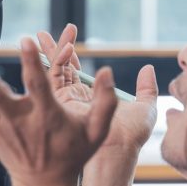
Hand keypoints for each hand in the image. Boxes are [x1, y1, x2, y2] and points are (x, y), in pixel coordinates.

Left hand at [0, 36, 118, 185]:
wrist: (43, 185)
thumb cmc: (73, 154)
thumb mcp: (97, 132)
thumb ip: (106, 102)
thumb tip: (108, 71)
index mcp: (46, 118)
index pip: (37, 87)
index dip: (31, 63)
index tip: (25, 39)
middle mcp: (19, 122)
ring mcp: (0, 126)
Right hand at [34, 26, 158, 185]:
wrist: (117, 152)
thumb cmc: (132, 136)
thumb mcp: (145, 107)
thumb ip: (146, 88)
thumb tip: (148, 68)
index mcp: (90, 98)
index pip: (75, 71)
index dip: (69, 53)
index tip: (67, 34)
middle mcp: (73, 100)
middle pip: (59, 70)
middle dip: (51, 49)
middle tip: (41, 33)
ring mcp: (64, 103)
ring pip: (53, 72)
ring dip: (48, 52)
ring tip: (38, 34)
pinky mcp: (59, 104)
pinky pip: (54, 80)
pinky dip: (53, 62)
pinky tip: (54, 48)